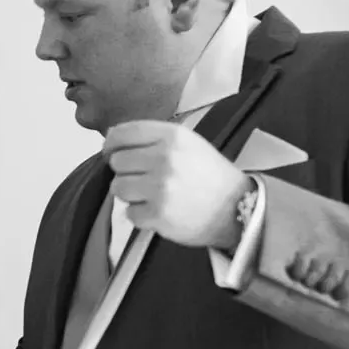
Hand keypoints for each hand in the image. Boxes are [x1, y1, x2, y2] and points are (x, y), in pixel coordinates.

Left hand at [101, 121, 249, 249]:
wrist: (237, 208)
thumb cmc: (209, 174)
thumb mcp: (188, 142)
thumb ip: (153, 138)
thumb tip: (112, 138)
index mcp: (171, 136)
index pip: (122, 133)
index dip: (111, 144)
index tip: (112, 152)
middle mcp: (163, 158)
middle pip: (117, 162)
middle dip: (125, 171)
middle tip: (143, 178)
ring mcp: (160, 187)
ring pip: (118, 188)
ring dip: (130, 194)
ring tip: (151, 195)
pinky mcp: (158, 214)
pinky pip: (129, 213)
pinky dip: (140, 215)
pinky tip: (158, 211)